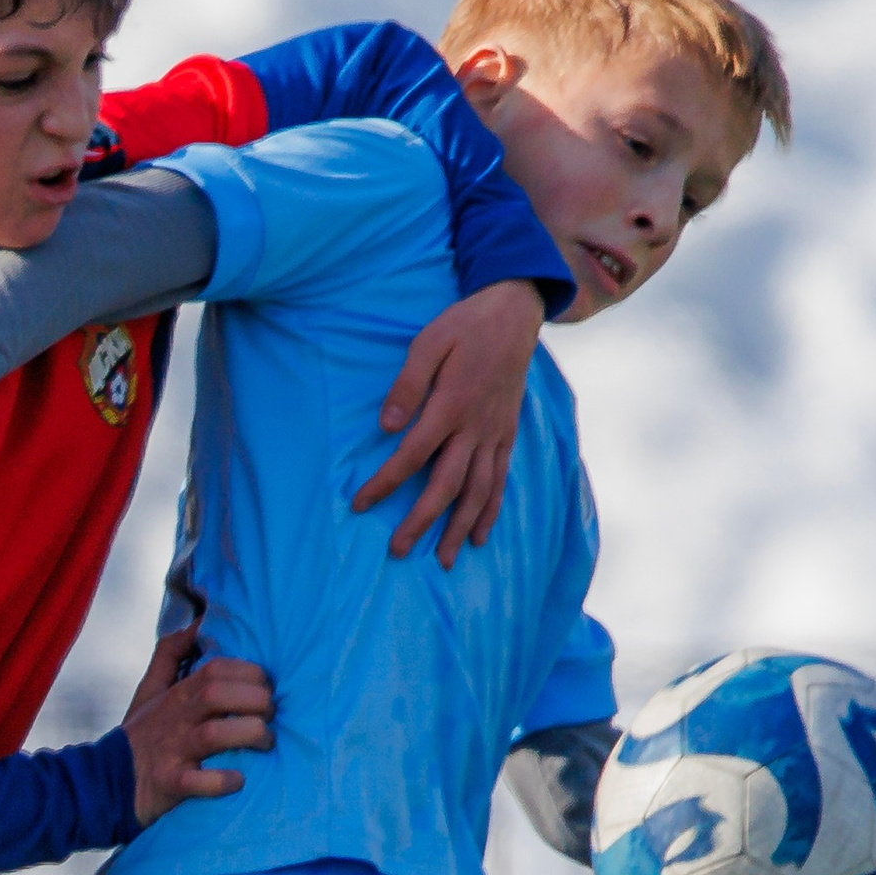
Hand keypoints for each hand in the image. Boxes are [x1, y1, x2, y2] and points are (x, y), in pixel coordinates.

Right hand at [122, 629, 273, 825]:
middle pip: (217, 695)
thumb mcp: (150, 689)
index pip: (216, 669)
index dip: (249, 673)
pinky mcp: (170, 784)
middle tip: (272, 716)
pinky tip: (238, 780)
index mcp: (176, 694)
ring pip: (213, 734)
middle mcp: (175, 718)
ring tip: (266, 742)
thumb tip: (196, 622)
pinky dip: (222, 781)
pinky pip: (198, 782)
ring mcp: (172, 751)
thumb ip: (171, 654)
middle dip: (255, 701)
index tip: (267, 686)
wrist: (105, 783)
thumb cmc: (140, 735)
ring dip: (248, 735)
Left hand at [353, 279, 545, 567]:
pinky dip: (490, 511)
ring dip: (458, 528)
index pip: (412, 455)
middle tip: (397, 550)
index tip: (360, 504)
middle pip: (446, 485)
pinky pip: (500, 481)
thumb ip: (408, 383)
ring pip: (477, 492)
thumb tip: (387, 424)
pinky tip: (478, 537)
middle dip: (421, 521)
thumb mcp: (430, 341)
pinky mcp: (507, 436)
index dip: (385, 483)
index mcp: (451, 405)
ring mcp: (495, 435)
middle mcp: (475, 428)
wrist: (515, 314)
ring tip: (441, 560)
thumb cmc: (465, 325)